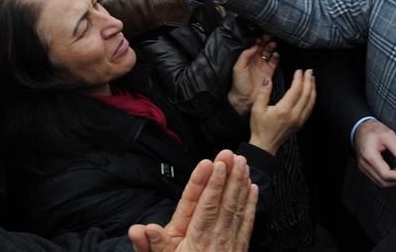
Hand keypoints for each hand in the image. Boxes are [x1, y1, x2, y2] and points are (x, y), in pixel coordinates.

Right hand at [128, 150, 256, 251]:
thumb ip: (152, 246)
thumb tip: (141, 230)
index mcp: (194, 240)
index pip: (203, 206)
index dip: (209, 184)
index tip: (214, 164)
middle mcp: (214, 239)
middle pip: (223, 202)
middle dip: (228, 176)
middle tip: (231, 154)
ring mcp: (229, 244)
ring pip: (237, 209)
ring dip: (241, 185)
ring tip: (244, 163)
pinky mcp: (238, 250)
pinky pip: (247, 224)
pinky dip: (251, 205)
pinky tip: (253, 189)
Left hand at [229, 36, 277, 114]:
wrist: (245, 98)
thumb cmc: (239, 84)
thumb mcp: (238, 67)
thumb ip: (245, 55)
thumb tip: (254, 46)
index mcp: (247, 58)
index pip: (253, 45)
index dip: (257, 40)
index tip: (261, 36)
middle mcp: (255, 60)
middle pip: (262, 46)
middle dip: (265, 40)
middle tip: (269, 36)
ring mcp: (262, 65)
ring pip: (268, 52)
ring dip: (271, 46)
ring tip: (272, 44)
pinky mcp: (269, 72)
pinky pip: (274, 61)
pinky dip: (276, 56)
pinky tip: (276, 54)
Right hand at [249, 69, 315, 154]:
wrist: (265, 145)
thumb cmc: (260, 127)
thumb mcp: (257, 109)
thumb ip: (263, 93)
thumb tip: (267, 79)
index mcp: (284, 110)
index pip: (296, 90)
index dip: (299, 79)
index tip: (299, 71)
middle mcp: (294, 115)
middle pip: (306, 94)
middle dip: (309, 81)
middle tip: (309, 71)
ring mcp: (299, 120)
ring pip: (311, 102)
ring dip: (312, 89)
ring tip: (312, 79)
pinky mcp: (300, 124)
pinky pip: (310, 109)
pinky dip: (312, 99)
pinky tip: (311, 93)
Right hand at [354, 118, 395, 186]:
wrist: (361, 128)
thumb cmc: (373, 130)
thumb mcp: (388, 135)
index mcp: (369, 155)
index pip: (386, 174)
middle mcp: (364, 165)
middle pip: (384, 182)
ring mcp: (364, 168)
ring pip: (381, 182)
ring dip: (395, 181)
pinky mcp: (366, 169)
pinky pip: (379, 179)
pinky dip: (390, 178)